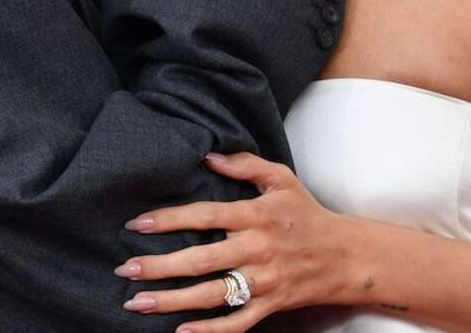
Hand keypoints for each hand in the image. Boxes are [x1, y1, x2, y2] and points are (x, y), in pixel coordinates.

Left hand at [115, 152, 349, 331]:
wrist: (345, 256)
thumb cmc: (306, 214)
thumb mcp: (282, 179)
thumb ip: (245, 165)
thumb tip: (209, 156)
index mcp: (257, 215)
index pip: (206, 216)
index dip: (170, 220)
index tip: (137, 224)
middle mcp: (257, 248)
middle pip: (201, 259)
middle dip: (159, 266)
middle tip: (125, 270)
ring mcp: (263, 280)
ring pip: (212, 294)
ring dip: (172, 300)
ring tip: (137, 302)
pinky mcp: (270, 305)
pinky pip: (237, 323)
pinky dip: (210, 332)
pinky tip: (180, 332)